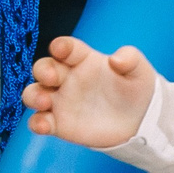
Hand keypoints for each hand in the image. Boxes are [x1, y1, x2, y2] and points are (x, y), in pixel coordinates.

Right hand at [21, 36, 157, 148]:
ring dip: (33, 95)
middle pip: (44, 69)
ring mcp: (61, 100)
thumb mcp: (139, 69)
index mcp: (83, 59)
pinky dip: (37, 123)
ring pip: (34, 93)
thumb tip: (116, 59)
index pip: (67, 48)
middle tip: (52, 77)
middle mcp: (67, 78)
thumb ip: (130, 59)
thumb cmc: (136, 88)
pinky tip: (44, 125)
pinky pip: (40, 121)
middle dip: (42, 70)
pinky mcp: (59, 123)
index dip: (61, 47)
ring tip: (44, 101)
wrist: (140, 120)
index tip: (60, 49)